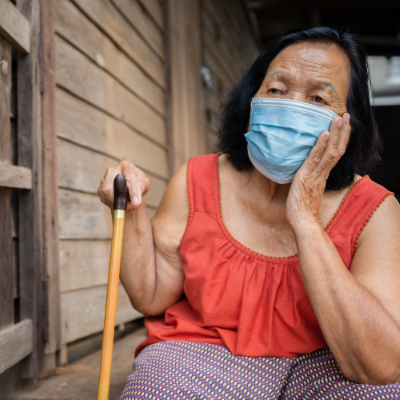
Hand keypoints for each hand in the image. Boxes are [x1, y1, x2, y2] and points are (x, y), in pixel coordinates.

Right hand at [97, 160, 149, 213]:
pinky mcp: (100, 189)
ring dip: (119, 204)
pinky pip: (105, 200)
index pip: (129, 177)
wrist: (129, 188)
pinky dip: (114, 205)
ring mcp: (104, 179)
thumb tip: (135, 201)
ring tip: (128, 207)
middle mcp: (113, 170)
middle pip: (115, 186)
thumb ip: (141, 190)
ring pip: (108, 194)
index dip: (133, 191)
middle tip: (131, 207)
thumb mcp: (144, 184)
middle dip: (123, 199)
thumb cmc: (138, 184)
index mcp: (126, 166)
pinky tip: (121, 205)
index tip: (136, 202)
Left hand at [286, 113, 350, 229]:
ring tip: (338, 119)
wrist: (302, 221)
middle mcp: (322, 173)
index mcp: (322, 174)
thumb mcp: (306, 188)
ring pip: (330, 151)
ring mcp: (315, 174)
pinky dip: (320, 146)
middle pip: (337, 149)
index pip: (335, 153)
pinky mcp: (306, 176)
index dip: (340, 139)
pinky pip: (315, 159)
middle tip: (346, 116)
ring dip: (335, 134)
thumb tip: (302, 170)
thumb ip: (308, 177)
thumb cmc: (301, 207)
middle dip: (342, 132)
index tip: (344, 126)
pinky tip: (324, 134)